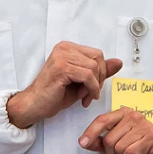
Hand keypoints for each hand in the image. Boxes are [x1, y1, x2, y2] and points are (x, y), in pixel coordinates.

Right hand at [7, 42, 121, 127]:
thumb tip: (118, 62)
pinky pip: (88, 76)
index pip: (97, 54)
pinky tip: (84, 98)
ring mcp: (62, 57)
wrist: (34, 105)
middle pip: (98, 58)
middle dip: (100, 78)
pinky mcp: (62, 68)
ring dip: (94, 86)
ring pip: (94, 67)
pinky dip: (91, 89)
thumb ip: (98, 71)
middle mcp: (64, 48)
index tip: (94, 88)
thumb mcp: (82, 81)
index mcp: (68, 48)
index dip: (101, 72)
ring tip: (85, 97)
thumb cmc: (54, 95)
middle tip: (92, 93)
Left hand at [79, 108, 152, 153]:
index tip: (82, 143)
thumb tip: (84, 142)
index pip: (102, 120)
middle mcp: (134, 116)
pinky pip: (129, 153)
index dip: (91, 132)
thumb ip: (100, 143)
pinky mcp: (152, 138)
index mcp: (124, 114)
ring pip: (118, 146)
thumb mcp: (115, 148)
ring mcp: (144, 126)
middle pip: (109, 138)